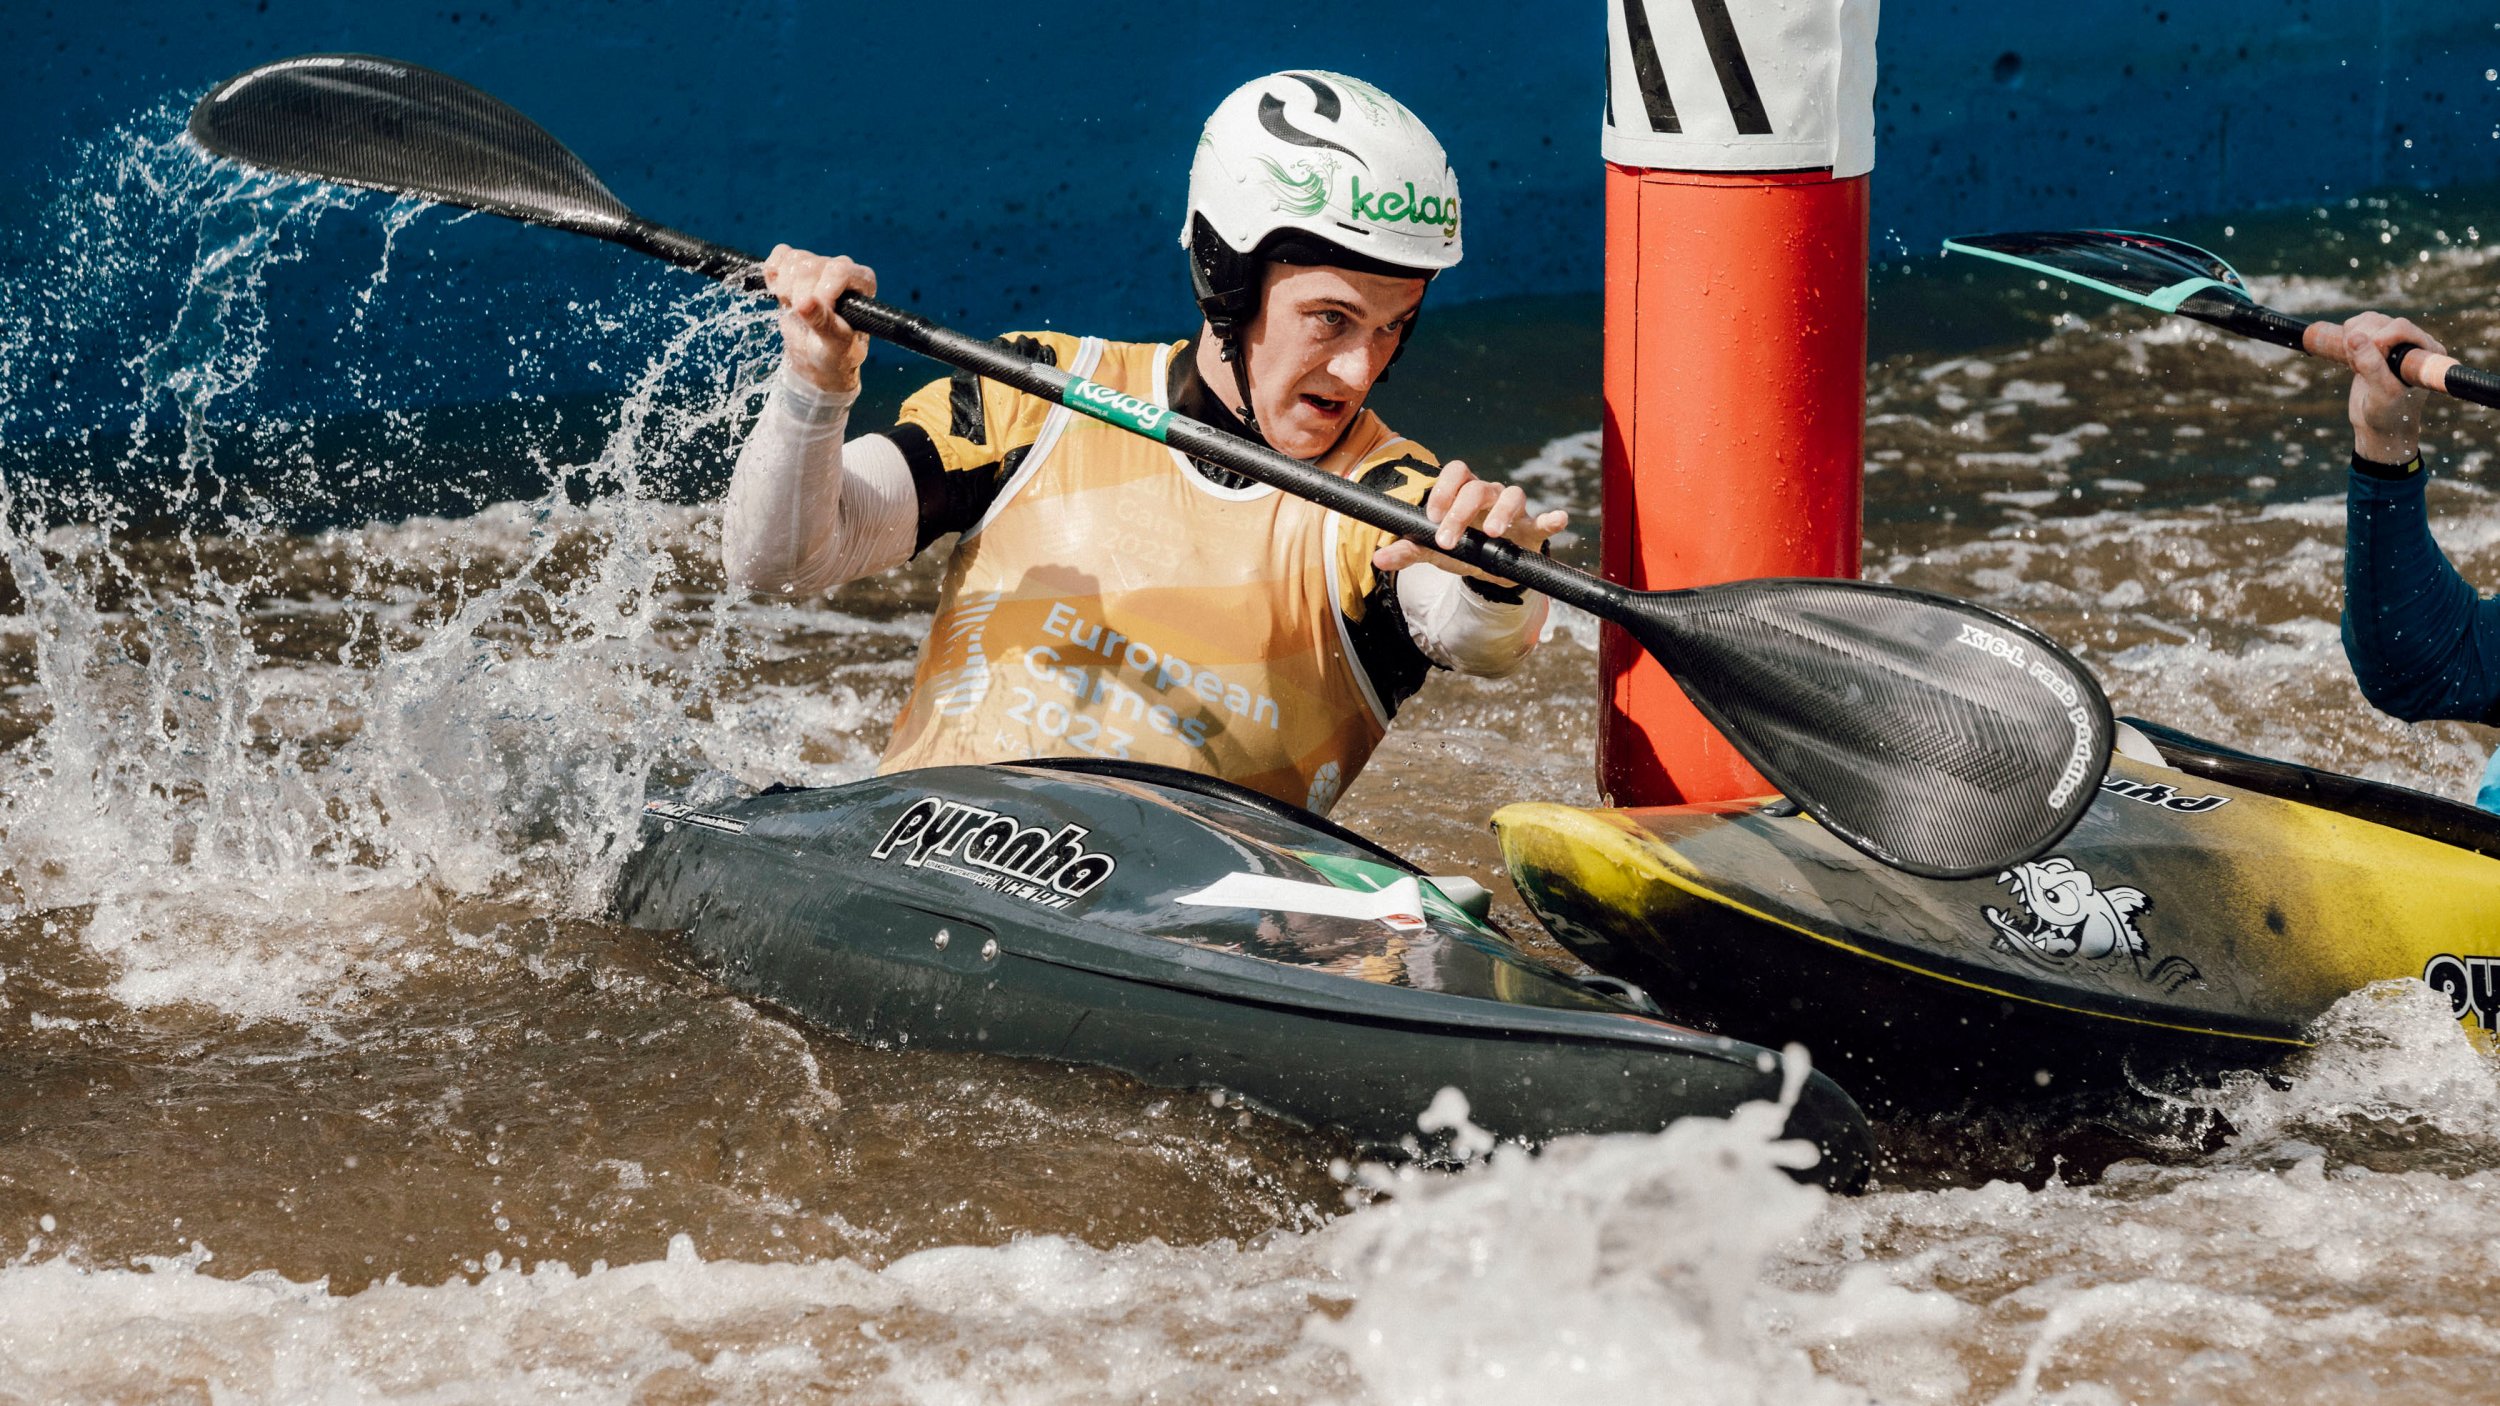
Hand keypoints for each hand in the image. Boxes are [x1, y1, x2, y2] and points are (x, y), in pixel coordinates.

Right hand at [762, 246, 876, 394]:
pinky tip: (780, 293)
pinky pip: (780, 254)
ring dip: (786, 289)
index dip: (821, 293)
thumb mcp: (834, 344)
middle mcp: (842, 268)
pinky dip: (773, 273)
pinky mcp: (796, 265)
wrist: (816, 356)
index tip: (815, 318)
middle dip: (799, 295)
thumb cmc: (835, 352)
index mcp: (862, 282)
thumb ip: (823, 323)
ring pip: (794, 260)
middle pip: (811, 265)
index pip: (838, 271)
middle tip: (803, 318)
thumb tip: (804, 303)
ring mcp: (818, 264)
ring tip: (796, 309)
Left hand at [1370, 460, 1569, 584]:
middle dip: (1460, 512)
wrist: (1490, 569)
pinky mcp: (1532, 529)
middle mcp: (1489, 494)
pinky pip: (1544, 519)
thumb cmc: (1461, 549)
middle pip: (1478, 487)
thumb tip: (1378, 558)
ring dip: (1501, 511)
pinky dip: (1552, 519)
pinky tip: (1558, 519)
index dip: (1443, 489)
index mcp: (1463, 492)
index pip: (1456, 472)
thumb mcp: (1434, 551)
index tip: (1431, 517)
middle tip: (1448, 541)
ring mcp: (1513, 509)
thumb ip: (1408, 551)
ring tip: (1491, 533)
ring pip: (1511, 494)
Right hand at [2338, 310, 2442, 464]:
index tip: (2365, 367)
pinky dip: (2347, 338)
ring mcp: (2395, 341)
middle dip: (2363, 344)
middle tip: (2358, 370)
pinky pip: (2358, 324)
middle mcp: (2415, 342)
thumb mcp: (2381, 394)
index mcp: (2427, 353)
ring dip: (2353, 341)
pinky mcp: (2377, 342)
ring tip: (2356, 367)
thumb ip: (2371, 366)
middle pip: (2381, 322)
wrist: (2378, 426)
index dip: (2379, 340)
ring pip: (2368, 320)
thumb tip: (2355, 336)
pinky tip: (2352, 360)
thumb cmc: (2388, 415)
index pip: (2400, 327)